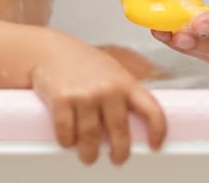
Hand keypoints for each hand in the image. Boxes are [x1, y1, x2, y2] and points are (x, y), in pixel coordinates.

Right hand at [31, 42, 165, 164]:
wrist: (51, 50)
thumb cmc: (83, 62)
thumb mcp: (112, 71)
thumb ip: (124, 92)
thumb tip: (135, 121)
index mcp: (125, 83)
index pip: (152, 110)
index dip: (157, 131)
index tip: (155, 146)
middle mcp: (108, 89)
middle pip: (120, 133)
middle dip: (119, 153)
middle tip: (116, 159)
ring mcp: (85, 95)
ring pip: (91, 139)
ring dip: (90, 154)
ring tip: (89, 156)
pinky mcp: (62, 100)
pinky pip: (67, 133)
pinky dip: (67, 142)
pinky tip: (69, 142)